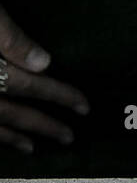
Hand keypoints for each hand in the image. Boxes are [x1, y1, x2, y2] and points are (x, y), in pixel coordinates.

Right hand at [0, 4, 88, 155]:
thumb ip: (10, 36)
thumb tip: (44, 62)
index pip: (28, 84)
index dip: (57, 94)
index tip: (83, 105)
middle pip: (12, 111)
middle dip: (42, 123)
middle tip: (69, 136)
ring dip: (14, 135)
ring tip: (35, 146)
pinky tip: (7, 138)